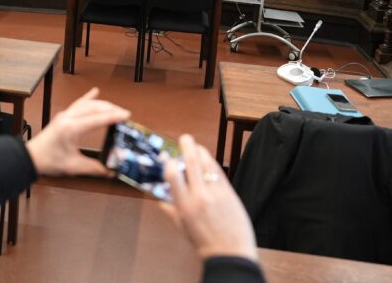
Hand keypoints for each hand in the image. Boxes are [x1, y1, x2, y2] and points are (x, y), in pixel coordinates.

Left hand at [25, 88, 129, 177]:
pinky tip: (95, 91)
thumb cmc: (48, 161)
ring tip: (116, 109)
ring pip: (88, 104)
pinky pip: (78, 103)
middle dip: (112, 109)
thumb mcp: (73, 167)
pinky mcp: (63, 116)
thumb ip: (94, 168)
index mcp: (71, 129)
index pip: (97, 119)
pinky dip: (88, 97)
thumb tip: (111, 171)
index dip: (113, 116)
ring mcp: (65, 115)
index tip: (126, 115)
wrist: (30, 157)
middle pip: (94, 108)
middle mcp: (68, 118)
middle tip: (125, 114)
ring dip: (103, 104)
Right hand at [160, 134, 257, 261]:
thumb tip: (161, 202)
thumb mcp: (183, 228)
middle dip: (187, 147)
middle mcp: (199, 196)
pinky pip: (219, 172)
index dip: (169, 162)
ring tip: (197, 146)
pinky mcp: (229, 193)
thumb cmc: (205, 243)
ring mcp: (215, 193)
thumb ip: (172, 212)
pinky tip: (209, 159)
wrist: (229, 253)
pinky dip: (213, 163)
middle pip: (191, 163)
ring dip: (201, 151)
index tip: (168, 157)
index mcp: (184, 206)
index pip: (172, 176)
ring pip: (207, 164)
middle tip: (185, 138)